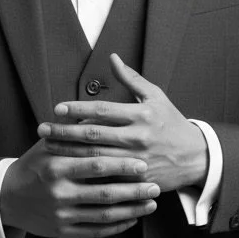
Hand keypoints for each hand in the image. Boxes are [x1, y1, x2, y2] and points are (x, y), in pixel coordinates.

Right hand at [0, 139, 159, 237]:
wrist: (7, 197)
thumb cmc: (33, 166)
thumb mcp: (47, 144)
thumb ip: (73, 131)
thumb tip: (97, 113)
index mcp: (57, 167)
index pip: (96, 165)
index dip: (122, 165)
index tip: (142, 164)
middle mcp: (59, 192)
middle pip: (105, 192)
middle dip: (134, 190)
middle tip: (154, 185)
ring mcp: (62, 214)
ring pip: (104, 214)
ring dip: (131, 210)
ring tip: (150, 202)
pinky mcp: (63, 231)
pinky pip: (96, 230)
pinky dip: (118, 226)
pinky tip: (132, 219)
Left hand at [38, 53, 208, 193]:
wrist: (196, 157)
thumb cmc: (172, 123)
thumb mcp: (156, 96)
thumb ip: (131, 78)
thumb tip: (112, 57)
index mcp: (141, 115)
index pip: (103, 111)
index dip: (78, 110)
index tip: (57, 109)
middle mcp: (138, 137)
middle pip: (94, 135)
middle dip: (65, 132)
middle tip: (43, 130)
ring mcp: (137, 160)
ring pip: (96, 157)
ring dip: (69, 153)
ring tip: (47, 148)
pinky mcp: (137, 180)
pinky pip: (108, 177)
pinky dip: (86, 174)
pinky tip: (68, 171)